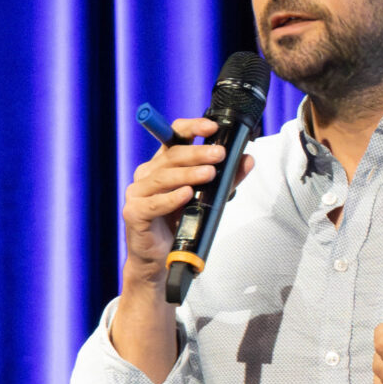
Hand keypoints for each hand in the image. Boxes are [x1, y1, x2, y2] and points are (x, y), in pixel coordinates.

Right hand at [120, 117, 253, 285]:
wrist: (159, 256)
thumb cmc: (181, 222)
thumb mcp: (207, 197)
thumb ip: (227, 179)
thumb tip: (247, 159)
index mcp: (163, 164)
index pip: (173, 136)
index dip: (191, 127)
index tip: (212, 127)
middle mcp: (147, 173)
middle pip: (171, 155)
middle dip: (198, 153)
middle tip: (219, 154)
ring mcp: (137, 192)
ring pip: (163, 177)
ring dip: (188, 174)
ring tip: (209, 173)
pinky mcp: (134, 212)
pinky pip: (153, 203)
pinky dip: (171, 198)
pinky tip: (186, 194)